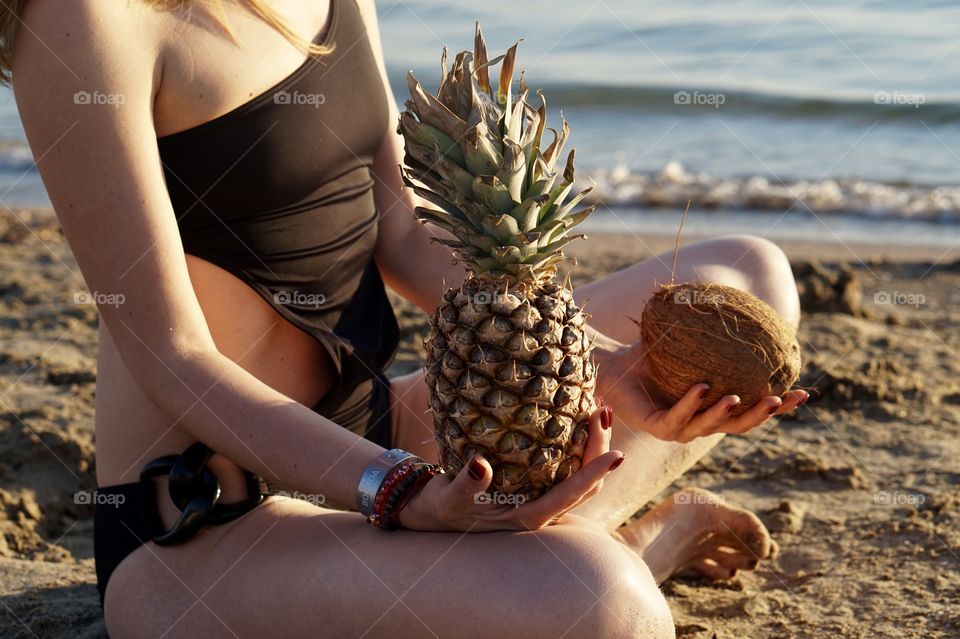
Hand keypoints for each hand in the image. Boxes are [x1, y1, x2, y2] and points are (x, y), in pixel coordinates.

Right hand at [398, 406, 623, 531]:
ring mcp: (540, 499)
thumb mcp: (448, 497)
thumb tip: (481, 465)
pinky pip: (566, 469)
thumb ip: (465, 484)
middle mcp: (541, 511)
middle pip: (585, 485)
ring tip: (598, 410)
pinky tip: (574, 418)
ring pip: (580, 477)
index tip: (618, 453)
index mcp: (527, 517)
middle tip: (604, 411)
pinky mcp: (536, 488)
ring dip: (593, 446)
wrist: (433, 513)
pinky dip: (577, 446)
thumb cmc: (443, 506)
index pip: (569, 495)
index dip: (594, 474)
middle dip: (600, 449)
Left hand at [593, 337, 808, 443]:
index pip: (750, 410)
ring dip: (727, 413)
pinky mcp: (654, 426)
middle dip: (761, 415)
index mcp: (711, 406)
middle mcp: (697, 421)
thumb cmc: (649, 353)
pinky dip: (691, 403)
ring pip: (708, 426)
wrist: (610, 363)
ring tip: (742, 397)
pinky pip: (676, 417)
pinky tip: (703, 386)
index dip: (778, 406)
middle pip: (737, 425)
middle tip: (780, 399)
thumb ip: (717, 334)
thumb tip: (750, 305)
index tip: (804, 393)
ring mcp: (676, 427)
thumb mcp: (690, 341)